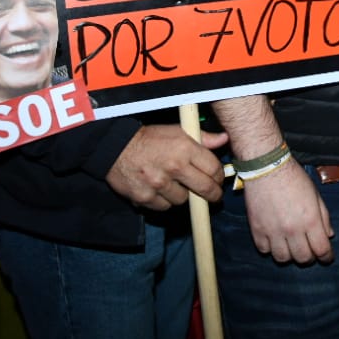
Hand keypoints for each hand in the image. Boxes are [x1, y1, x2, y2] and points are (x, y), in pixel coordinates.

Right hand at [105, 124, 227, 210]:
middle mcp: (173, 167)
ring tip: (174, 184)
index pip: (214, 169)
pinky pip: (164, 206)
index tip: (217, 180)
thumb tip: (223, 139)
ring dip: (182, 195)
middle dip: (212, 194)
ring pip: (183, 200)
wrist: (115, 148)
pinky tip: (159, 190)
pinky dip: (164, 201)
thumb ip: (203, 137)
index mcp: (184, 149)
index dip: (218, 176)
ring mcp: (158, 184)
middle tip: (212, 195)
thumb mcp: (177, 131)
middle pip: (205, 189)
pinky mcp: (144, 197)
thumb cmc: (150, 138)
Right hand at [241, 160, 333, 264]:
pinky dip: (271, 249)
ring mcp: (273, 231)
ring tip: (291, 247)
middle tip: (309, 251)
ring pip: (282, 258)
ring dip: (289, 255)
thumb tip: (329, 235)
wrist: (267, 168)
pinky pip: (264, 250)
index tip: (327, 258)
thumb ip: (324, 217)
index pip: (321, 250)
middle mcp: (292, 229)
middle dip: (309, 258)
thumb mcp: (315, 195)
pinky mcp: (257, 230)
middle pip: (303, 258)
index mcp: (310, 220)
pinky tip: (275, 240)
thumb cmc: (295, 178)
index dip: (326, 257)